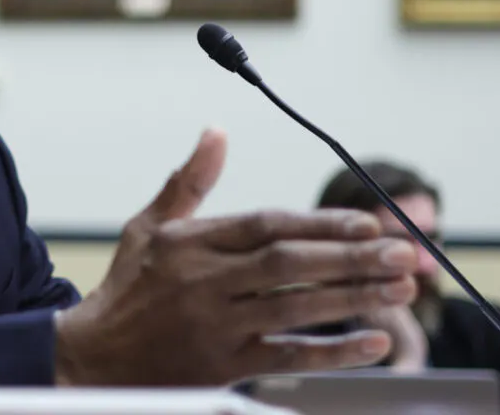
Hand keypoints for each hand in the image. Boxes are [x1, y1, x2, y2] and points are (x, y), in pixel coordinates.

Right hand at [53, 129, 416, 386]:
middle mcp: (206, 283)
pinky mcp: (225, 367)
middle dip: (352, 257)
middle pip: (290, 265)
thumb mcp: (149, 227)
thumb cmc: (129, 288)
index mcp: (192, 244)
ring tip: (401, 288)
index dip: (319, 223)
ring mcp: (217, 327)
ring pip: (296, 309)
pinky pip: (289, 357)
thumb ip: (189, 182)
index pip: (266, 225)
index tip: (367, 221)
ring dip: (355, 297)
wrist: (95, 359)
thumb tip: (216, 131)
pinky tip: (374, 342)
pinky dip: (335, 352)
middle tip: (403, 253)